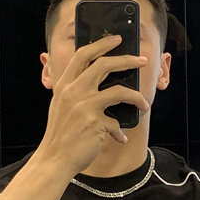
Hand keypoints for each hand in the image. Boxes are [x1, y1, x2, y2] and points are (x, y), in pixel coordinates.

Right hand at [36, 34, 149, 175]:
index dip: (101, 44)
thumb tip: (94, 82)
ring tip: (144, 103)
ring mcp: (85, 106)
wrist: (55, 159)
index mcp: (64, 85)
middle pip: (104, 65)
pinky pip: (116, 123)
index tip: (116, 40)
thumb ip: (73, 92)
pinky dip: (120, 132)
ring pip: (119, 91)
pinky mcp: (95, 122)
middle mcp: (74, 92)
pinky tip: (120, 138)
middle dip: (126, 60)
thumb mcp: (60, 106)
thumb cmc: (59, 134)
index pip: (83, 55)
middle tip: (141, 60)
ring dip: (136, 97)